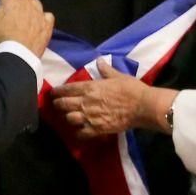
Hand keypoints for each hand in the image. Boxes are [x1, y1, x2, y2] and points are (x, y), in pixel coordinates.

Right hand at [0, 0, 54, 53]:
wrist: (19, 55)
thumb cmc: (0, 37)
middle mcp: (28, 2)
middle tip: (9, 10)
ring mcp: (40, 13)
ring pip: (35, 3)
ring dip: (29, 6)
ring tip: (23, 17)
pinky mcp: (48, 25)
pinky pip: (46, 16)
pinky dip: (42, 17)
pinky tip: (37, 24)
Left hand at [54, 58, 173, 137]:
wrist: (142, 106)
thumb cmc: (130, 88)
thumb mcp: (117, 76)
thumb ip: (105, 70)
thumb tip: (99, 61)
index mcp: (90, 88)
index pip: (67, 89)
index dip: (58, 91)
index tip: (53, 93)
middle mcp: (86, 103)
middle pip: (64, 105)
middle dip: (58, 104)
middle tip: (57, 104)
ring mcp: (90, 117)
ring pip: (70, 118)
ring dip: (68, 117)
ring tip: (69, 116)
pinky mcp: (97, 129)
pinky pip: (81, 133)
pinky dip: (78, 132)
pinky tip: (79, 130)